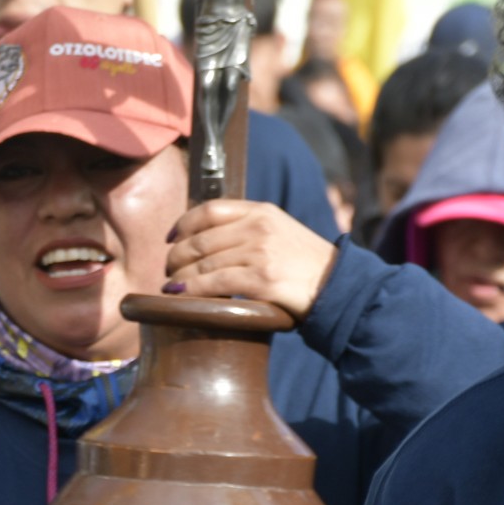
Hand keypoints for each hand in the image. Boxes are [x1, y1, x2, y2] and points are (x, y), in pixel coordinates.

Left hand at [164, 200, 338, 320]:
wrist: (336, 285)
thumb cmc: (304, 263)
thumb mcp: (279, 231)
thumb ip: (248, 228)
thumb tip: (205, 239)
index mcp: (261, 210)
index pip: (210, 209)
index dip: (183, 223)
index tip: (170, 238)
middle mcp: (258, 227)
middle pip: (201, 238)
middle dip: (176, 256)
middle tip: (167, 269)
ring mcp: (260, 252)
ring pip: (203, 262)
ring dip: (179, 276)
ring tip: (171, 286)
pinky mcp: (261, 279)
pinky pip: (214, 282)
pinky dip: (192, 289)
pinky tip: (181, 295)